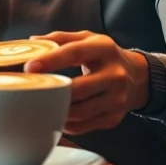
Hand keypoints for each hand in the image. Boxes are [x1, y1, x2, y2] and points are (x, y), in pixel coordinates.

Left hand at [24, 31, 148, 135]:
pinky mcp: (114, 117)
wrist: (136, 76)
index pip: (75, 52)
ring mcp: (117, 98)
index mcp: (104, 49)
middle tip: (32, 91)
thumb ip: (59, 38)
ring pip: (81, 111)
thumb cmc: (102, 56)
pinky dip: (67, 124)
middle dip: (53, 91)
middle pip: (79, 88)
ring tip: (41, 104)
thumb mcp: (86, 39)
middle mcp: (115, 74)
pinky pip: (85, 126)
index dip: (51, 60)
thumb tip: (33, 42)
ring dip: (58, 110)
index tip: (29, 67)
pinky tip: (57, 116)